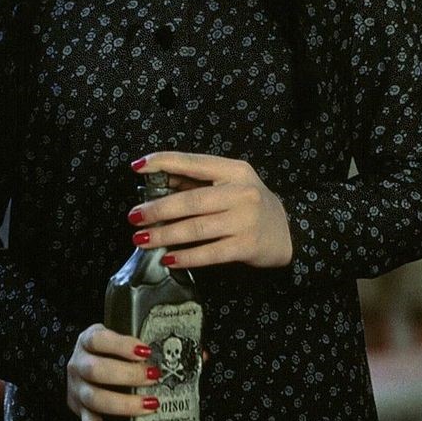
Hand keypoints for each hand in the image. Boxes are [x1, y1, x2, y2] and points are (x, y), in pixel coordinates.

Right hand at [67, 323, 160, 420]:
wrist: (82, 363)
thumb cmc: (103, 350)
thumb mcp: (112, 337)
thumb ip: (129, 343)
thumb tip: (161, 350)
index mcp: (85, 342)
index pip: (98, 340)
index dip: (122, 345)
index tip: (145, 351)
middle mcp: (78, 366)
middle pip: (96, 370)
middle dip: (129, 375)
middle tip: (153, 376)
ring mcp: (77, 390)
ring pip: (95, 400)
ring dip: (126, 404)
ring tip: (150, 404)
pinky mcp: (80, 412)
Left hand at [128, 152, 292, 269]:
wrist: (288, 232)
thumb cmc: (249, 205)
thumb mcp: (229, 184)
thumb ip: (196, 181)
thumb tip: (157, 180)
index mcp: (234, 170)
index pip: (194, 163)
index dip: (164, 162)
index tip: (138, 167)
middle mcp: (242, 192)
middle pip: (192, 200)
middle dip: (158, 208)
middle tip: (133, 216)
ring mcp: (245, 220)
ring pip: (197, 228)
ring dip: (165, 234)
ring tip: (142, 238)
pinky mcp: (247, 246)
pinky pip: (210, 253)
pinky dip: (186, 256)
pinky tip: (168, 258)